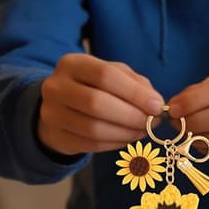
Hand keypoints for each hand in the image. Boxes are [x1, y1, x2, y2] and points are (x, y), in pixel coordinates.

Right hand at [38, 53, 163, 155]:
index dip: (134, 92)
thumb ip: (136, 84)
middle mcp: (56, 86)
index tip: (157, 105)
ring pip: (93, 128)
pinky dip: (114, 143)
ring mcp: (51, 113)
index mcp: (72, 63)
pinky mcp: (55, 136)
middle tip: (152, 122)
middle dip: (131, 115)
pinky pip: (90, 144)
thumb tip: (155, 103)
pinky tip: (127, 138)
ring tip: (142, 131)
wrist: (60, 105)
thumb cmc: (94, 86)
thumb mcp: (113, 75)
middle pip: (97, 103)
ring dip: (125, 133)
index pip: (105, 75)